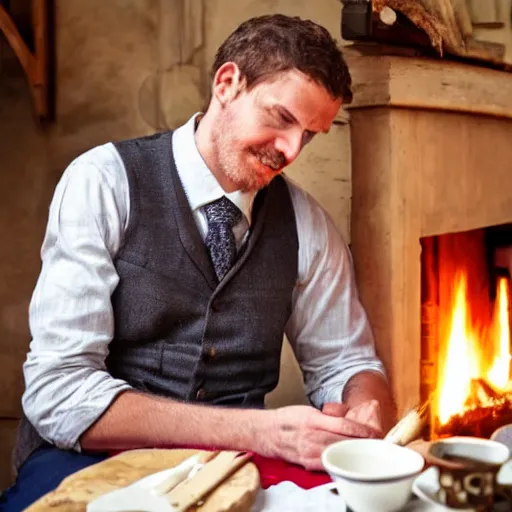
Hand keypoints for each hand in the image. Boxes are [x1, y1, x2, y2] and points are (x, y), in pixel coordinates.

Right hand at [265, 405, 380, 469]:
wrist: (266, 432)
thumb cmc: (287, 419)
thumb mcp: (308, 411)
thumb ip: (327, 418)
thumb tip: (348, 422)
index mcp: (313, 420)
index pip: (344, 426)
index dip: (361, 431)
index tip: (373, 433)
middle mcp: (312, 437)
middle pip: (344, 442)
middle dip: (362, 443)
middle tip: (376, 443)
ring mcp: (309, 452)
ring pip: (338, 455)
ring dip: (353, 454)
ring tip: (365, 452)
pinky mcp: (307, 463)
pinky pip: (328, 465)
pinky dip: (340, 463)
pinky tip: (348, 461)